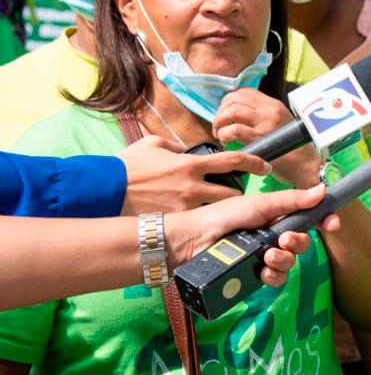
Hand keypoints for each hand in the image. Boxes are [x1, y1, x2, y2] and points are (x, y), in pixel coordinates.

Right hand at [118, 135, 271, 214]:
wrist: (102, 191)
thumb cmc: (126, 166)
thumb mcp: (153, 146)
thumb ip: (176, 148)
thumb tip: (188, 151)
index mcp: (190, 164)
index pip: (233, 161)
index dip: (254, 163)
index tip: (265, 166)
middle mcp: (192, 187)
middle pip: (233, 193)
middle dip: (240, 195)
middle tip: (239, 196)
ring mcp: (184, 208)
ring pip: (218, 212)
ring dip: (223, 212)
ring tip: (221, 214)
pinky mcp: (174, 224)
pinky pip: (198, 225)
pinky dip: (203, 225)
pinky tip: (202, 228)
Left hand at [166, 184, 340, 286]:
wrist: (193, 240)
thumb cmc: (222, 216)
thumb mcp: (260, 204)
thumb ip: (292, 200)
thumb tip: (323, 189)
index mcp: (275, 217)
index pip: (307, 220)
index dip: (323, 222)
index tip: (332, 224)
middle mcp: (271, 237)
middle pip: (302, 243)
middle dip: (299, 242)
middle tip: (284, 240)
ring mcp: (262, 257)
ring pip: (290, 262)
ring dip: (284, 259)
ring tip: (267, 256)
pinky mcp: (253, 275)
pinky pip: (275, 279)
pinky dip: (273, 275)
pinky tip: (262, 270)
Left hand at [212, 88, 321, 188]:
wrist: (307, 165)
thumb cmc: (293, 150)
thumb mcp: (280, 126)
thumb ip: (263, 118)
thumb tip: (239, 117)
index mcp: (274, 105)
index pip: (244, 92)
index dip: (228, 102)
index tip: (225, 116)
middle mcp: (270, 110)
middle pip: (234, 99)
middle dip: (220, 112)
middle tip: (220, 127)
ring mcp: (266, 123)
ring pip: (231, 111)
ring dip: (219, 122)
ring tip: (221, 135)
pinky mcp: (261, 138)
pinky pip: (234, 130)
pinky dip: (224, 135)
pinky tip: (226, 143)